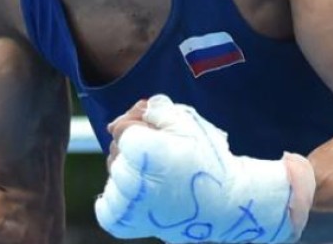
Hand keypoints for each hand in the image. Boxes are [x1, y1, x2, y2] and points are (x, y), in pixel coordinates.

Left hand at [95, 95, 315, 242]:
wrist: (226, 205)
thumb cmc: (208, 161)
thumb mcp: (188, 121)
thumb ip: (159, 108)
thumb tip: (140, 108)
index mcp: (143, 151)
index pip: (121, 128)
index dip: (140, 123)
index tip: (160, 130)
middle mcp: (130, 180)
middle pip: (116, 149)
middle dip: (135, 145)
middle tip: (165, 153)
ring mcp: (126, 206)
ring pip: (114, 173)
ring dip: (129, 169)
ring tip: (159, 174)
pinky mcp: (125, 225)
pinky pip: (106, 205)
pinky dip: (117, 197)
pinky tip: (141, 192)